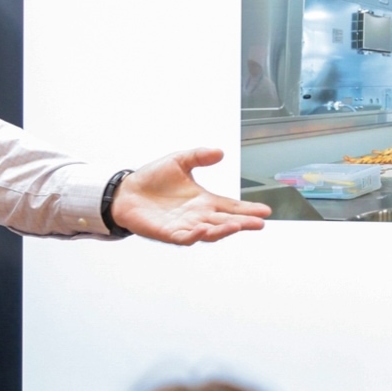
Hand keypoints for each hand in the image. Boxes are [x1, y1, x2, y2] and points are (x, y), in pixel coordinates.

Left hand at [107, 149, 271, 243]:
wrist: (126, 191)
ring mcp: (184, 226)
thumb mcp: (179, 161)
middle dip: (242, 223)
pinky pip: (184, 238)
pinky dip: (194, 235)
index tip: (265, 210)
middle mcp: (198, 216)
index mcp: (204, 200)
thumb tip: (220, 152)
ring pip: (209, 232)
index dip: (247, 209)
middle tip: (259, 223)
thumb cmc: (153, 179)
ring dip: (223, 230)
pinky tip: (204, 230)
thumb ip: (199, 157)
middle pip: (225, 221)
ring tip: (236, 225)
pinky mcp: (168, 233)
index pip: (231, 206)